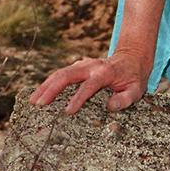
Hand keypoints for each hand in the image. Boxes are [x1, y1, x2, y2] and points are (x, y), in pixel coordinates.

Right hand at [29, 48, 150, 114]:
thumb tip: (110, 106)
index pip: (89, 85)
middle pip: (68, 75)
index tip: (67, 112)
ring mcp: (82, 65)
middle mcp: (91, 66)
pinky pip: (60, 74)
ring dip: (45, 86)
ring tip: (33, 101)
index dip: (78, 98)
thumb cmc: (133, 78)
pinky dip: (48, 84)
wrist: (132, 58)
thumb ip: (125, 99)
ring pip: (60, 73)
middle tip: (39, 105)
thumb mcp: (137, 90)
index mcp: (105, 72)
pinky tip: (38, 95)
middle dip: (52, 89)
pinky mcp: (77, 67)